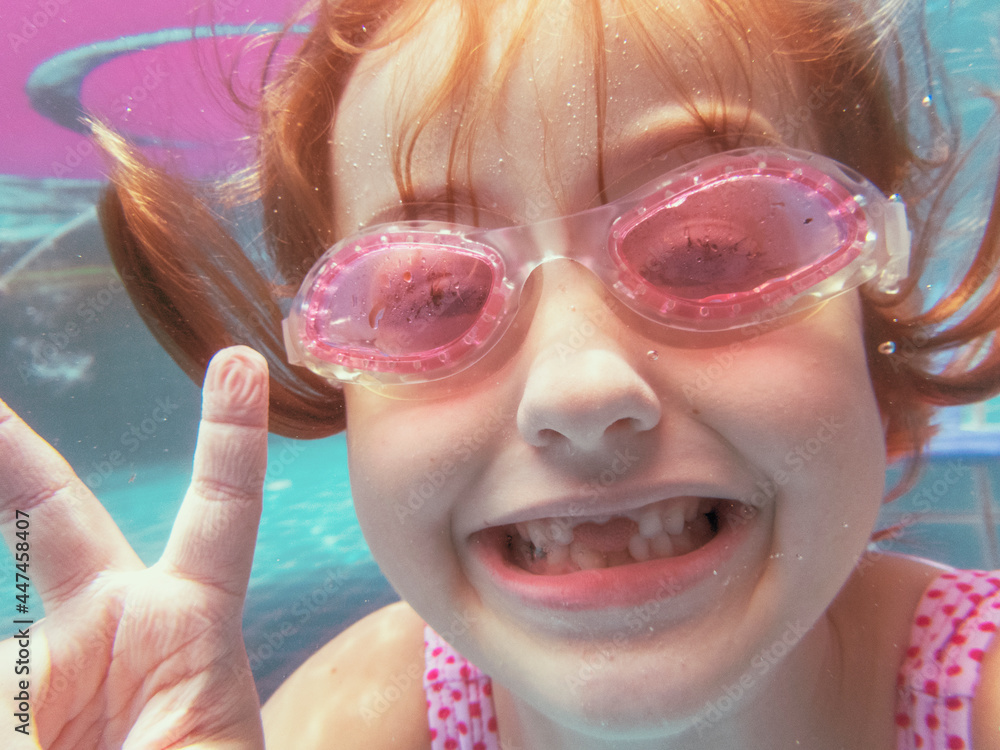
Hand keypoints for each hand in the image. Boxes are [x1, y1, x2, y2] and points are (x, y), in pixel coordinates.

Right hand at [0, 346, 269, 748]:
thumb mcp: (186, 749)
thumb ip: (57, 707)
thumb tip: (12, 707)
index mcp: (188, 623)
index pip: (219, 510)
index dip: (230, 436)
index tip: (240, 361)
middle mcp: (114, 624)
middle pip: (56, 511)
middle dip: (11, 451)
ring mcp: (48, 663)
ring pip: (6, 647)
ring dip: (16, 696)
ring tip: (56, 725)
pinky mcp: (11, 693)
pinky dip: (4, 706)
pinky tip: (19, 715)